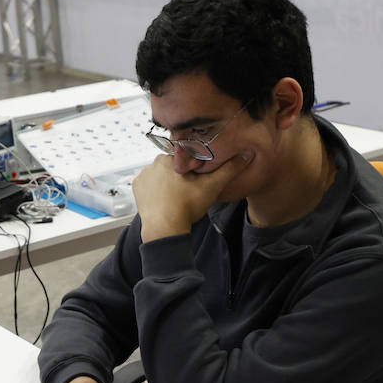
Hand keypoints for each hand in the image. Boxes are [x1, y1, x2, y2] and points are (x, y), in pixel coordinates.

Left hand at [132, 153, 246, 241]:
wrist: (165, 228)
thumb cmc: (187, 206)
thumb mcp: (212, 186)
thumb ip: (229, 169)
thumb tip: (246, 154)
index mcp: (170, 157)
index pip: (186, 157)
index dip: (194, 169)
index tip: (198, 180)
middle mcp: (152, 163)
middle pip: (173, 166)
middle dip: (181, 176)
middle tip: (189, 191)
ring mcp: (143, 176)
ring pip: (161, 176)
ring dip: (168, 183)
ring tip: (178, 198)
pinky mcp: (137, 189)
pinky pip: (149, 186)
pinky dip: (156, 191)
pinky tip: (166, 199)